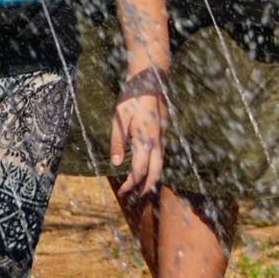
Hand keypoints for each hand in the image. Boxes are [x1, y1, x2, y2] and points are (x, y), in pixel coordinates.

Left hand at [110, 66, 165, 197]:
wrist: (150, 80)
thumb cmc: (131, 98)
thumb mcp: (118, 119)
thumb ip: (117, 142)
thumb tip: (117, 164)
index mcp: (145, 138)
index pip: (140, 169)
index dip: (132, 183)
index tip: (122, 192)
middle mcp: (157, 139)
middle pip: (156, 170)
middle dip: (147, 186)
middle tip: (136, 197)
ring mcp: (162, 135)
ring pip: (161, 162)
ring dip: (151, 177)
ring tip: (140, 187)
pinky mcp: (162, 131)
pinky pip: (160, 154)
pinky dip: (154, 165)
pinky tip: (146, 167)